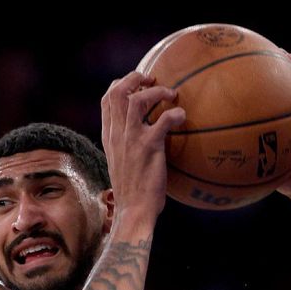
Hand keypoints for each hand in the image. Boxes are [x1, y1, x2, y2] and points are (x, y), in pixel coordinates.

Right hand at [101, 72, 185, 222]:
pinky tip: (183, 117)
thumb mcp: (122, 164)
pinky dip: (176, 114)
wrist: (134, 211)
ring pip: (138, 99)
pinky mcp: (149, 147)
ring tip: (172, 94)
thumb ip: (127, 147)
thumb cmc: (133, 192)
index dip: (122, 84)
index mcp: (110, 137)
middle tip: (153, 79)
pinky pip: (163, 120)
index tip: (139, 84)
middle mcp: (117, 134)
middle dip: (136, 78)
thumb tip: (145, 135)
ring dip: (157, 90)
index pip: (107, 99)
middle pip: (117, 91)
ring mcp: (131, 140)